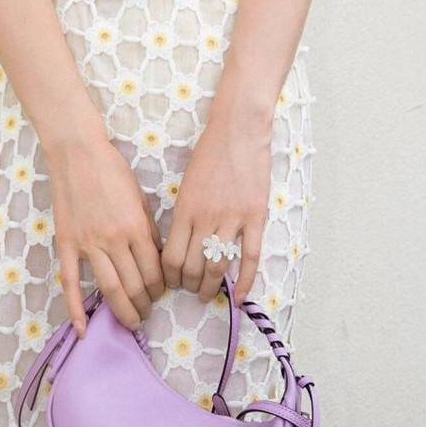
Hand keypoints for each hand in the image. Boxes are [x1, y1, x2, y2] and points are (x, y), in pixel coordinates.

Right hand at [47, 133, 165, 336]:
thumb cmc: (112, 170)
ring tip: (131, 322)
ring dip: (123, 310)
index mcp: (136, 227)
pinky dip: (75, 309)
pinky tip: (82, 330)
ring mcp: (88, 244)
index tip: (160, 293)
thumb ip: (148, 229)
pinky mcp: (67, 245)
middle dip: (144, 304)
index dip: (160, 288)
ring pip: (109, 288)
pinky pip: (71, 282)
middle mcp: (114, 240)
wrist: (77, 152)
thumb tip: (154, 257)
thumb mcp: (140, 197)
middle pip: (135, 285)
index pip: (154, 271)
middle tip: (147, 312)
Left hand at [161, 114, 271, 305]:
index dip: (169, 277)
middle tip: (190, 290)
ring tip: (208, 295)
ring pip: (218, 267)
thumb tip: (179, 244)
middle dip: (188, 286)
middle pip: (192, 267)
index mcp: (184, 210)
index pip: (170, 257)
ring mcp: (232, 219)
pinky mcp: (256, 217)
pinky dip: (246, 281)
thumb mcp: (186, 184)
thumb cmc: (209, 154)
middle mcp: (205, 219)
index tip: (172, 282)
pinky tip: (241, 296)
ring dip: (210, 287)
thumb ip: (183, 214)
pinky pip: (251, 257)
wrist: (238, 131)